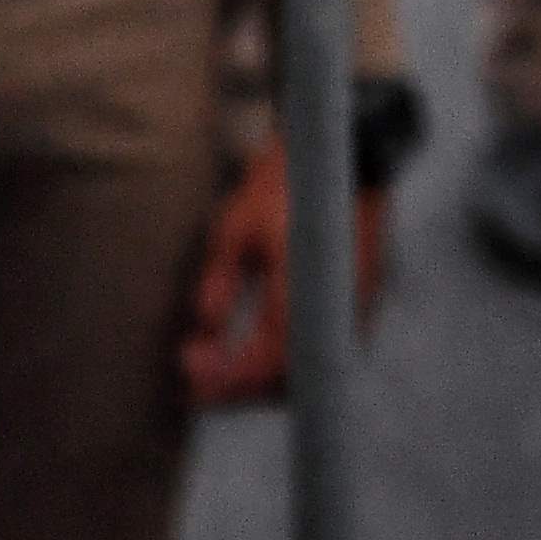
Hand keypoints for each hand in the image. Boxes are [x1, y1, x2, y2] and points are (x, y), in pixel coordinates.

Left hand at [176, 136, 393, 403]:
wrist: (343, 154)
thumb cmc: (285, 185)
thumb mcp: (237, 225)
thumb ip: (221, 278)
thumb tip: (206, 325)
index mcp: (303, 298)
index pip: (265, 364)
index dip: (225, 378)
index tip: (187, 371)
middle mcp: (334, 317)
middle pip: (285, 379)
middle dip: (236, 385)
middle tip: (192, 373)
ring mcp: (350, 316)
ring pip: (302, 369)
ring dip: (256, 375)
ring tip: (213, 361)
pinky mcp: (353, 308)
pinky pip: (316, 351)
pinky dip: (279, 359)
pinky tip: (246, 348)